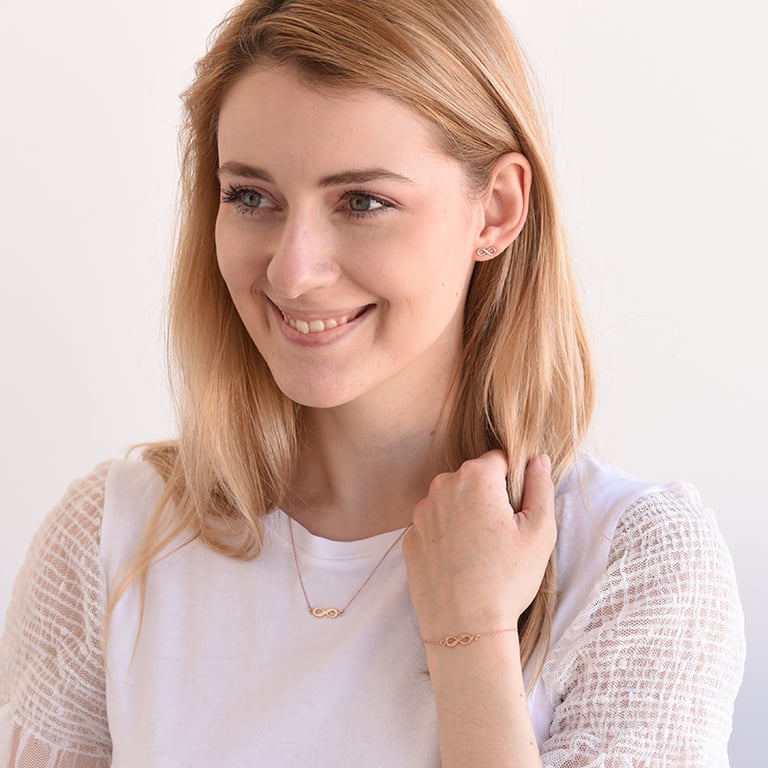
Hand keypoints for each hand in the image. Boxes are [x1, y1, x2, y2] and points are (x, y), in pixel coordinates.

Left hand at [403, 452, 555, 640]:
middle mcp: (441, 487)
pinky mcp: (409, 538)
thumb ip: (541, 486)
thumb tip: (538, 460)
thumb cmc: (508, 578)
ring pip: (451, 501)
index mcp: (475, 478)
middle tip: (501, 536)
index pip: (499, 461)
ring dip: (465, 515)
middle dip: (488, 497)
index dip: (512, 483)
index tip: (516, 512)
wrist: (465, 627)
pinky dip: (447, 536)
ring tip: (481, 553)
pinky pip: (434, 526)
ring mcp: (421, 513)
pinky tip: (460, 563)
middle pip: (472, 479)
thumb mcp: (540, 531)